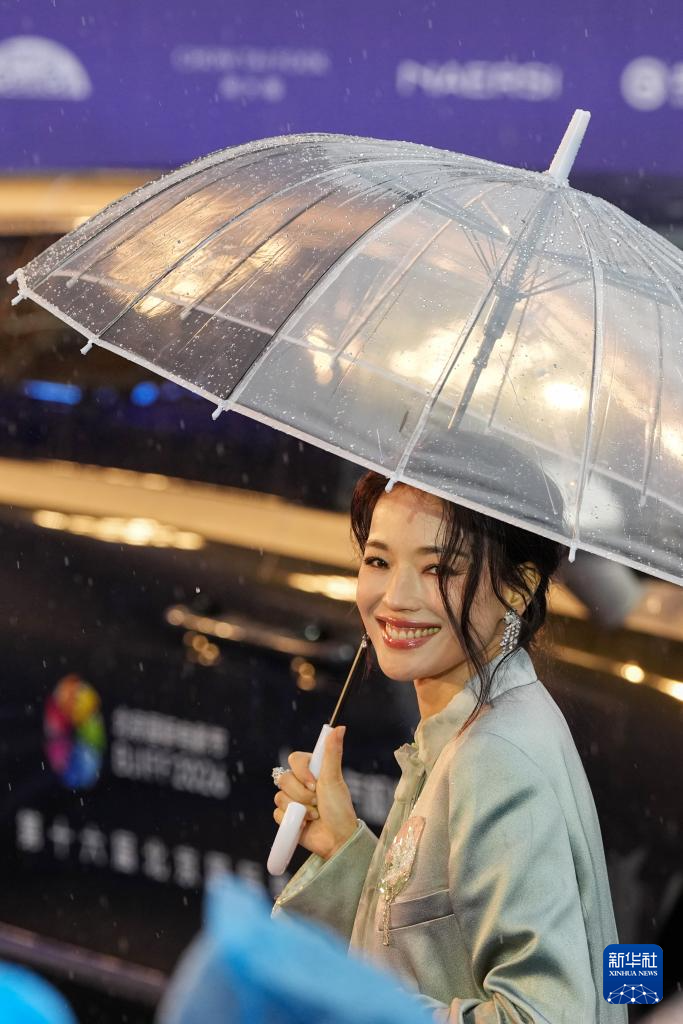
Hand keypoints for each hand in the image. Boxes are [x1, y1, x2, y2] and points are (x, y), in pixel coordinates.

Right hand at [273, 726, 357, 860]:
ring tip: (314, 815)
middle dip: (302, 794)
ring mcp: (292, 800)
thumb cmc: (340, 808)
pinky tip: (304, 824)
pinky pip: (277, 813)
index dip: (302, 772)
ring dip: (299, 808)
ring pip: (280, 797)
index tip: (315, 784)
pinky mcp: (286, 817)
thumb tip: (339, 727)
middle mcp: (300, 783)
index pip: (294, 759)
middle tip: (318, 802)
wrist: (337, 839)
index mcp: (311, 771)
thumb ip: (332, 753)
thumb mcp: (335, 779)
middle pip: (284, 779)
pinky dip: (292, 820)